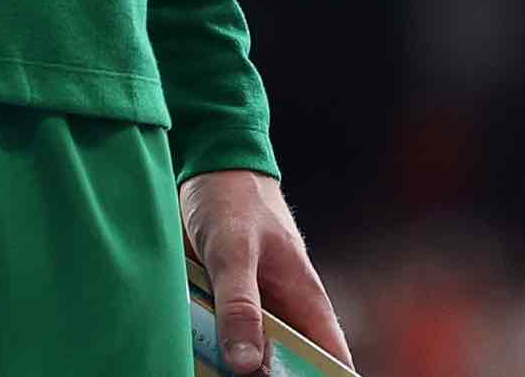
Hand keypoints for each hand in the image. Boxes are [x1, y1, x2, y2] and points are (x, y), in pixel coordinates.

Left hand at [182, 169, 347, 374]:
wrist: (207, 168)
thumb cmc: (233, 201)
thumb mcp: (233, 253)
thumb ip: (240, 307)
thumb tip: (248, 365)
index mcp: (303, 298)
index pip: (330, 356)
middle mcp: (282, 310)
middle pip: (287, 365)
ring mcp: (253, 310)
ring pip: (250, 357)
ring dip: (233, 367)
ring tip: (213, 366)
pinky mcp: (225, 307)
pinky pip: (220, 342)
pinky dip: (209, 353)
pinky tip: (193, 358)